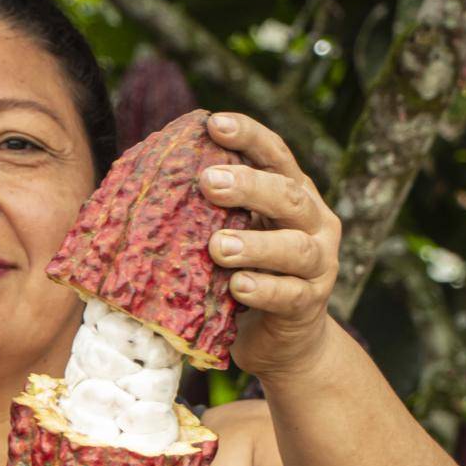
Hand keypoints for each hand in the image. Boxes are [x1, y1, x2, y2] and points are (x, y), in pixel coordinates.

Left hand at [198, 111, 342, 379]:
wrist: (285, 341)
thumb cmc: (244, 274)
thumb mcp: (231, 233)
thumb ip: (210, 209)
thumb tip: (145, 178)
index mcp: (293, 193)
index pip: (276, 154)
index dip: (248, 136)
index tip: (213, 123)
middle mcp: (314, 221)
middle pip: (289, 195)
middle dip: (249, 186)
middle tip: (208, 184)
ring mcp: (320, 264)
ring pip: (294, 247)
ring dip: (255, 244)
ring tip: (218, 246)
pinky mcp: (311, 304)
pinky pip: (290, 295)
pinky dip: (263, 290)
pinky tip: (237, 286)